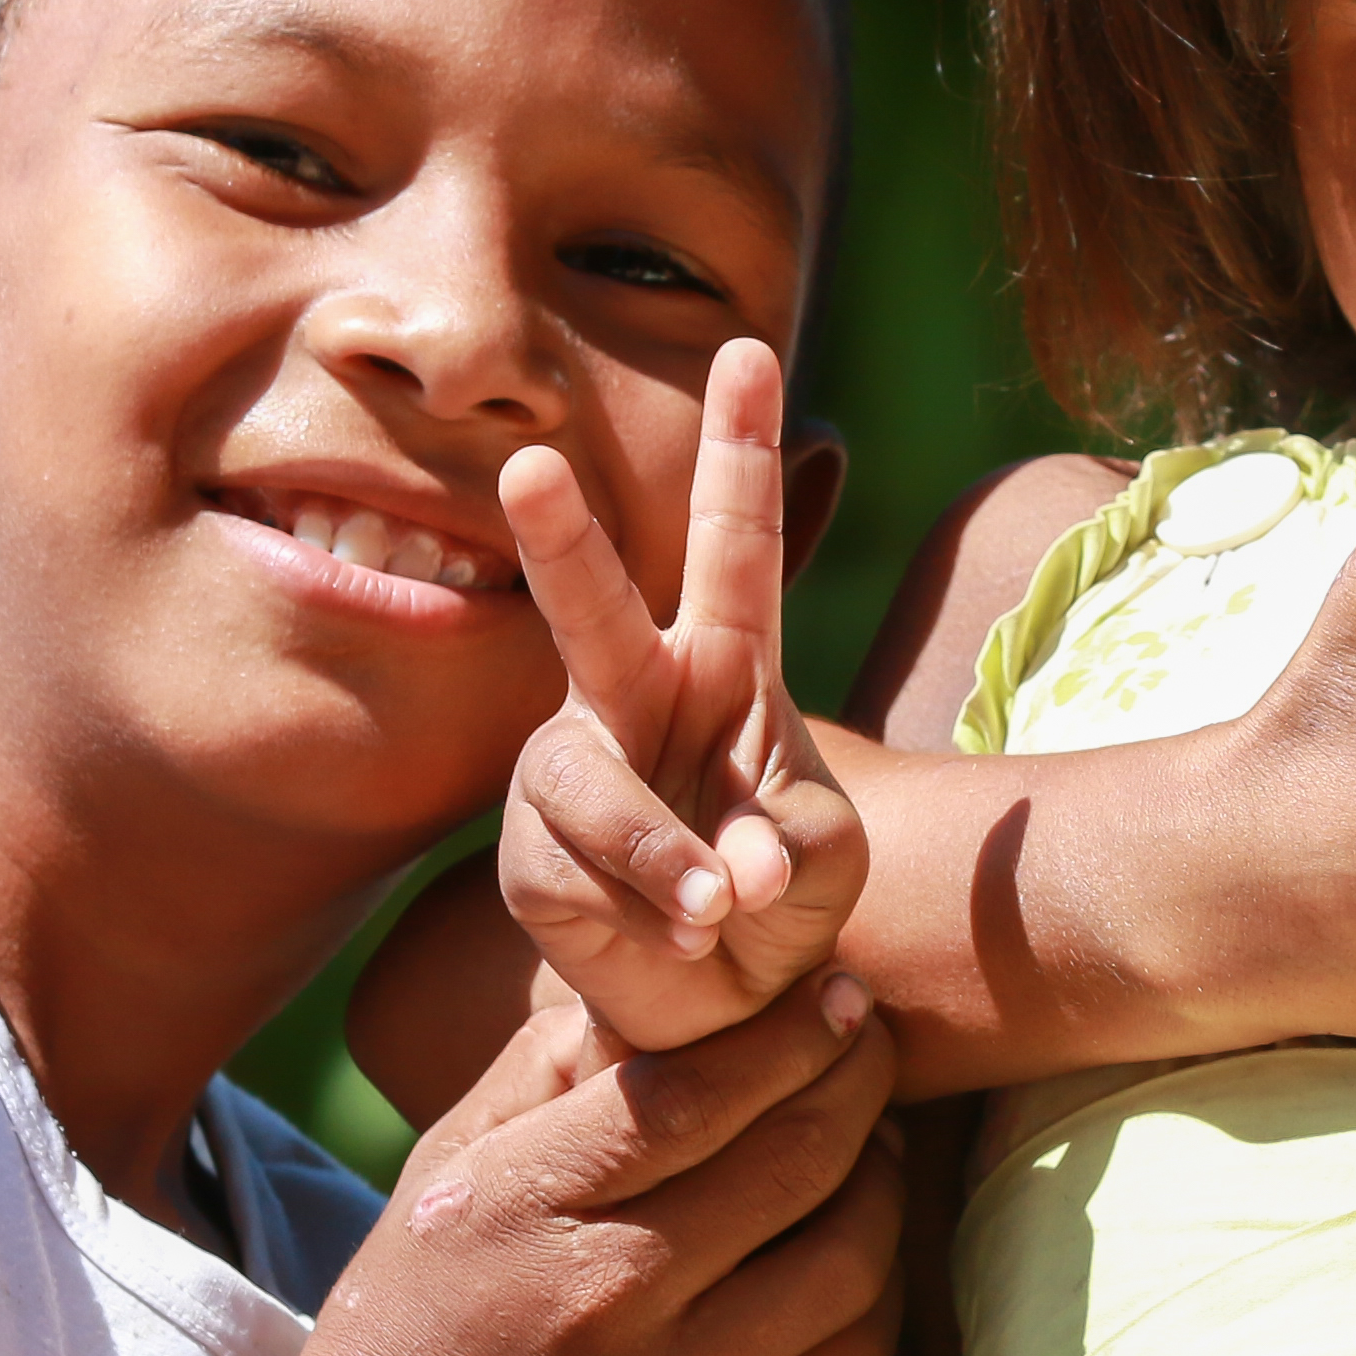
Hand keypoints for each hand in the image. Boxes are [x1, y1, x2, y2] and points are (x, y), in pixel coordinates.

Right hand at [263, 971, 906, 1355]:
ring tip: (877, 1139)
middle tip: (875, 1041)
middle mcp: (611, 1290)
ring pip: (845, 1257)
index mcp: (531, 1203)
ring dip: (885, 1181)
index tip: (840, 993)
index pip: (699, 1091)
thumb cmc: (406, 1330)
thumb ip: (541, 1071)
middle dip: (860, 1078)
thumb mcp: (442, 1177)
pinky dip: (879, 1292)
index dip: (794, 1031)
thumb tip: (643, 987)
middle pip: (795, 1157)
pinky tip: (863, 1247)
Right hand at [497, 338, 869, 1051]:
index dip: (740, 450)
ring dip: (664, 850)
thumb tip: (735, 872)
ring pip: (589, 783)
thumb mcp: (826, 859)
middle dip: (561, 539)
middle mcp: (636, 699)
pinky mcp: (535, 858)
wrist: (723, 1006)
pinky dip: (648, 909)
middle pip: (595, 607)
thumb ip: (798, 848)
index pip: (737, 543)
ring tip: (724, 906)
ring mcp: (575, 773)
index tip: (749, 349)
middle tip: (529, 471)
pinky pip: (579, 872)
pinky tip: (690, 936)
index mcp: (728, 667)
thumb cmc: (783, 902)